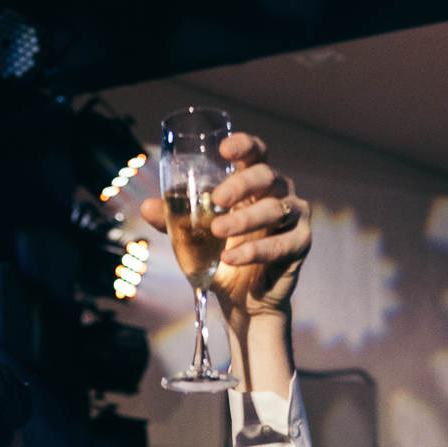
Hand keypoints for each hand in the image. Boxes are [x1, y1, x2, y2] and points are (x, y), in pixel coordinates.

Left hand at [140, 132, 310, 340]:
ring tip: (218, 232)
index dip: (244, 145)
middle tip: (217, 199)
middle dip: (241, 184)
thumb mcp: (194, 239)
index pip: (256, 152)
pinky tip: (231, 258)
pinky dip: (254, 251)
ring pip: (275, 209)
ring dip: (244, 220)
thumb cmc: (222, 260)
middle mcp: (279, 192)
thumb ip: (174, 221)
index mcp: (255, 183)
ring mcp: (294, 216)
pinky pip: (280, 244)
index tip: (224, 149)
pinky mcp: (301, 243)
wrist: (245, 301)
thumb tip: (146, 207)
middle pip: (266, 176)